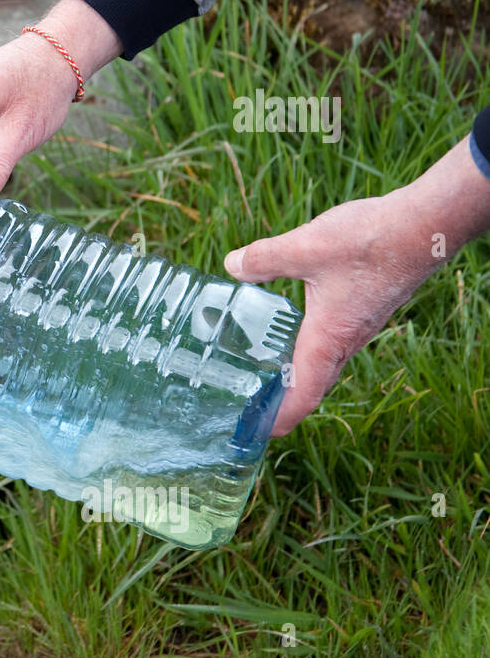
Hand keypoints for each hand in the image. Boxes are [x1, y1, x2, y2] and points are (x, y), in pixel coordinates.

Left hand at [223, 135, 489, 435]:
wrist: (426, 225)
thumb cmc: (374, 240)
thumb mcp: (308, 247)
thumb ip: (266, 258)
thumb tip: (232, 266)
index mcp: (329, 337)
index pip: (304, 393)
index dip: (281, 417)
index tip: (257, 432)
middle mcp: (345, 340)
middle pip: (311, 385)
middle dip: (281, 404)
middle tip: (248, 410)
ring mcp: (356, 327)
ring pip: (321, 364)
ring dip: (293, 378)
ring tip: (259, 378)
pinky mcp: (361, 311)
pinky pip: (330, 344)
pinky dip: (305, 352)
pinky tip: (286, 334)